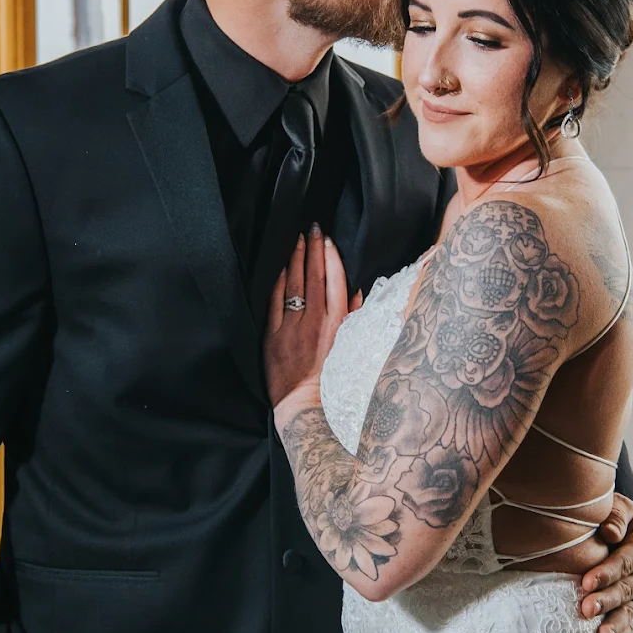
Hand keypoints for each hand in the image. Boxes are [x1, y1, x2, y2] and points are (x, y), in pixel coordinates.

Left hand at [265, 224, 361, 408]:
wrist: (304, 404)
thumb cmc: (332, 379)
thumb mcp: (351, 346)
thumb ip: (355, 316)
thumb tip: (358, 291)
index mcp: (337, 322)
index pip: (335, 279)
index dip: (330, 256)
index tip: (327, 239)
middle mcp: (316, 319)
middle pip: (313, 275)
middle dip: (312, 248)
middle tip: (311, 228)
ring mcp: (292, 326)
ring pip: (293, 283)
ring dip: (295, 259)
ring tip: (296, 240)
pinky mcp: (273, 335)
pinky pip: (275, 301)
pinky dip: (278, 283)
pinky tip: (279, 269)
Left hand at [581, 494, 632, 632]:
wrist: (617, 522)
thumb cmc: (612, 512)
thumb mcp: (617, 504)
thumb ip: (615, 516)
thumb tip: (611, 533)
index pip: (626, 560)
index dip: (607, 572)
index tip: (586, 581)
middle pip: (628, 588)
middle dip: (607, 599)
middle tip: (586, 609)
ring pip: (630, 607)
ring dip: (615, 622)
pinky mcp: (632, 602)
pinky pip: (629, 618)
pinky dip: (623, 632)